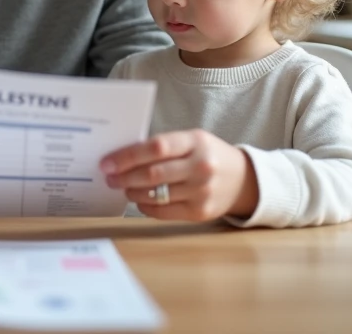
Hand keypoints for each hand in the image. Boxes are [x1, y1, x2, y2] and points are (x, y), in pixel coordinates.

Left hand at [100, 129, 257, 221]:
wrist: (244, 180)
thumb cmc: (208, 156)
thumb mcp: (193, 141)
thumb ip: (164, 146)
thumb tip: (123, 157)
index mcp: (196, 141)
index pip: (156, 147)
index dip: (127, 156)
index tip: (107, 162)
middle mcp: (201, 166)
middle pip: (153, 173)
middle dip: (124, 177)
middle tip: (109, 178)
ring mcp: (202, 191)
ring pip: (156, 194)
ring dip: (133, 192)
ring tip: (124, 188)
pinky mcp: (200, 212)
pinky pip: (164, 211)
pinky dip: (146, 207)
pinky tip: (140, 201)